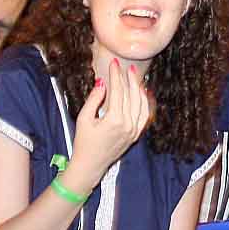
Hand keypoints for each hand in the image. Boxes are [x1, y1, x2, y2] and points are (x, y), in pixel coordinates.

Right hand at [68, 58, 152, 182]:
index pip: (118, 91)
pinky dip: (145, 102)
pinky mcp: (135, 135)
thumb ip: (94, 99)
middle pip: (131, 95)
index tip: (114, 63)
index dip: (116, 75)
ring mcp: (134, 130)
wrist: (90, 165)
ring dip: (138, 88)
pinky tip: (142, 93)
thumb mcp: (84, 119)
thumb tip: (102, 82)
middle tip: (125, 66)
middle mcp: (128, 125)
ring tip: (134, 76)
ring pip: (141, 103)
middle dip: (128, 78)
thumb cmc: (83, 143)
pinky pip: (144, 115)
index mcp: (114, 120)